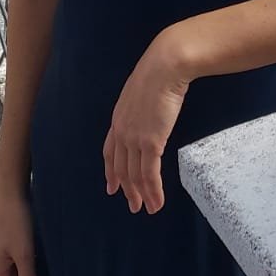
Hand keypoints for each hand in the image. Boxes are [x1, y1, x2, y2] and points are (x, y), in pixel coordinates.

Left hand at [103, 29, 191, 215]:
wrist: (165, 66)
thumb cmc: (159, 71)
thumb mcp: (142, 90)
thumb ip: (142, 105)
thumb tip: (151, 108)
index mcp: (118, 118)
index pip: (110, 152)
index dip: (111, 172)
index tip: (112, 187)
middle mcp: (122, 131)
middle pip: (121, 168)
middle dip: (127, 189)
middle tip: (133, 205)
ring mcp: (135, 138)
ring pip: (135, 175)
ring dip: (142, 195)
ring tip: (149, 209)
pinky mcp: (151, 142)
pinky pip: (150, 174)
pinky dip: (154, 191)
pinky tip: (158, 201)